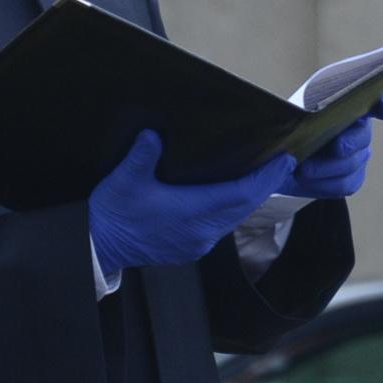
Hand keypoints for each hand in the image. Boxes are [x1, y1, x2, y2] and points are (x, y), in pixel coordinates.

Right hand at [88, 131, 298, 277]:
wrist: (98, 247)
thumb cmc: (112, 213)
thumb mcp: (123, 181)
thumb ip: (140, 156)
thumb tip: (152, 134)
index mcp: (191, 213)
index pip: (241, 194)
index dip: (266, 178)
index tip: (285, 161)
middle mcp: (201, 232)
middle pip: (244, 207)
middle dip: (265, 185)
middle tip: (283, 162)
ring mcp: (197, 243)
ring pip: (234, 218)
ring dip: (249, 197)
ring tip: (264, 175)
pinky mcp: (191, 248)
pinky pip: (221, 227)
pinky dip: (232, 209)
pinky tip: (231, 196)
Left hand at [292, 95, 382, 199]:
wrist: (289, 152)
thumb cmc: (296, 124)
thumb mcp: (296, 112)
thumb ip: (302, 111)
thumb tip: (295, 121)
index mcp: (350, 106)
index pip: (376, 104)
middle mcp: (360, 131)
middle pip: (361, 138)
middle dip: (346, 144)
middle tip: (330, 148)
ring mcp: (359, 156)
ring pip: (350, 165)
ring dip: (324, 169)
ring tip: (301, 169)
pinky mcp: (353, 179)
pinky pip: (342, 185)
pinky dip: (321, 185)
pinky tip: (304, 180)